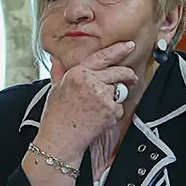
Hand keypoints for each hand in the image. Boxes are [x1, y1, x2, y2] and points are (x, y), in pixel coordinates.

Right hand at [37, 41, 139, 162]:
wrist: (60, 139)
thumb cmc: (56, 115)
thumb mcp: (54, 89)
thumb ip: (58, 72)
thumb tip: (56, 59)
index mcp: (77, 73)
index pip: (102, 57)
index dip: (118, 50)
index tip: (128, 45)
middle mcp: (91, 81)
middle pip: (118, 72)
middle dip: (127, 74)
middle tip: (130, 77)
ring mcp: (103, 96)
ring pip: (119, 90)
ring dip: (115, 96)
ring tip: (100, 105)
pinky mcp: (111, 110)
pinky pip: (119, 106)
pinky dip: (112, 112)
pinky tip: (99, 116)